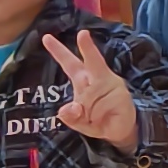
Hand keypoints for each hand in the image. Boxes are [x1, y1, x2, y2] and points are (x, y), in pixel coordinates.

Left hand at [43, 30, 139, 148]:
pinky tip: (105, 119)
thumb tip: (66, 110)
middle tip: (83, 34)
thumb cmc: (98, 122)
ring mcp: (111, 85)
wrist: (121, 133)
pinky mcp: (121, 95)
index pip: (70, 64)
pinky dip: (99, 117)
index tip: (46, 37)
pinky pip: (102, 107)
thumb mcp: (79, 122)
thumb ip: (71, 117)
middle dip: (88, 48)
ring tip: (96, 120)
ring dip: (90, 113)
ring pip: (91, 96)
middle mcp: (98, 78)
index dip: (58, 51)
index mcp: (84, 81)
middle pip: (92, 61)